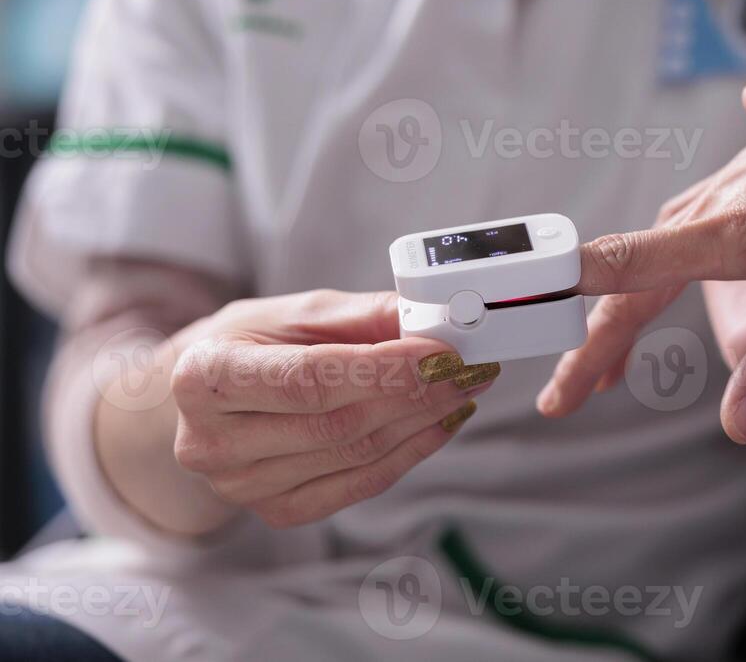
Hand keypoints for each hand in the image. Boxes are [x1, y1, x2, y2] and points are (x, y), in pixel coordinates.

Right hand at [170, 290, 496, 528]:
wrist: (199, 398)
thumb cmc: (249, 343)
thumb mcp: (295, 311)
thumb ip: (363, 316)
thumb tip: (432, 318)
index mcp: (205, 377)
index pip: (308, 380)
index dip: (383, 370)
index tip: (441, 353)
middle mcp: (212, 442)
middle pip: (338, 423)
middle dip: (417, 393)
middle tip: (470, 367)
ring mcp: (242, 486)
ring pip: (356, 456)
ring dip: (423, 421)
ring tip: (464, 388)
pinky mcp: (276, 510)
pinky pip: (359, 486)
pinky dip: (410, 453)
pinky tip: (441, 423)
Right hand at [538, 71, 745, 423]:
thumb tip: (738, 429)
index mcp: (739, 229)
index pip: (640, 264)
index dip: (581, 286)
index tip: (526, 301)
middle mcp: (721, 206)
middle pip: (639, 277)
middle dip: (596, 340)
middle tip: (563, 397)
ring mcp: (730, 190)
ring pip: (658, 254)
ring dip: (625, 311)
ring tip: (600, 367)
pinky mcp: (743, 185)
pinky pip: (681, 228)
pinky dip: (652, 266)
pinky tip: (637, 299)